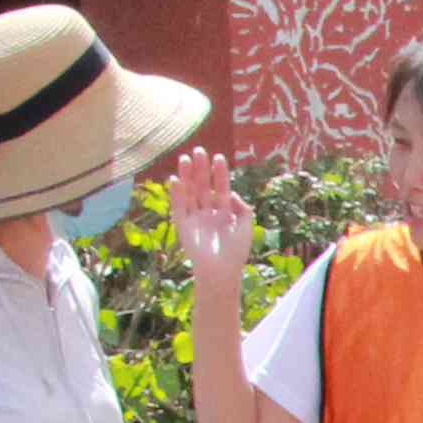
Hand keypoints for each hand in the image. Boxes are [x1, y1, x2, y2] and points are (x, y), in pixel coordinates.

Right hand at [166, 147, 251, 291]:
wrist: (221, 271)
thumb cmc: (236, 251)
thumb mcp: (246, 225)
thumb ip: (242, 207)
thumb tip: (232, 194)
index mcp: (224, 213)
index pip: (222, 188)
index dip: (220, 174)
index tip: (219, 157)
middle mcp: (208, 213)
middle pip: (204, 186)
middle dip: (202, 169)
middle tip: (199, 151)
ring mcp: (195, 218)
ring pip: (190, 192)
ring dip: (187, 176)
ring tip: (186, 158)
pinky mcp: (183, 225)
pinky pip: (178, 206)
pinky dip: (177, 193)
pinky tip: (176, 179)